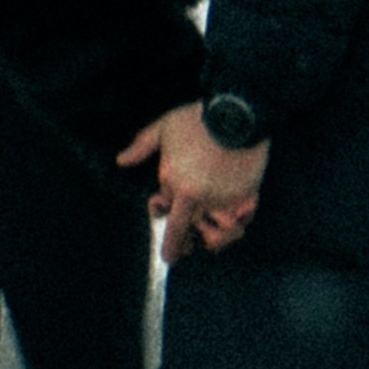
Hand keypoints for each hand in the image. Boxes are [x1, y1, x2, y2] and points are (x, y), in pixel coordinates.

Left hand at [117, 103, 268, 265]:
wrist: (235, 113)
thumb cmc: (198, 119)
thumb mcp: (164, 128)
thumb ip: (142, 146)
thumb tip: (121, 160)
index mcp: (176, 184)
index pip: (162, 212)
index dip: (160, 212)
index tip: (161, 210)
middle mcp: (199, 198)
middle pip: (184, 234)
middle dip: (177, 248)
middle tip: (174, 255)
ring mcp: (224, 200)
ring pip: (217, 237)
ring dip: (212, 240)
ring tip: (209, 240)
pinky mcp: (247, 197)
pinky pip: (242, 222)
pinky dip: (238, 224)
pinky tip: (234, 221)